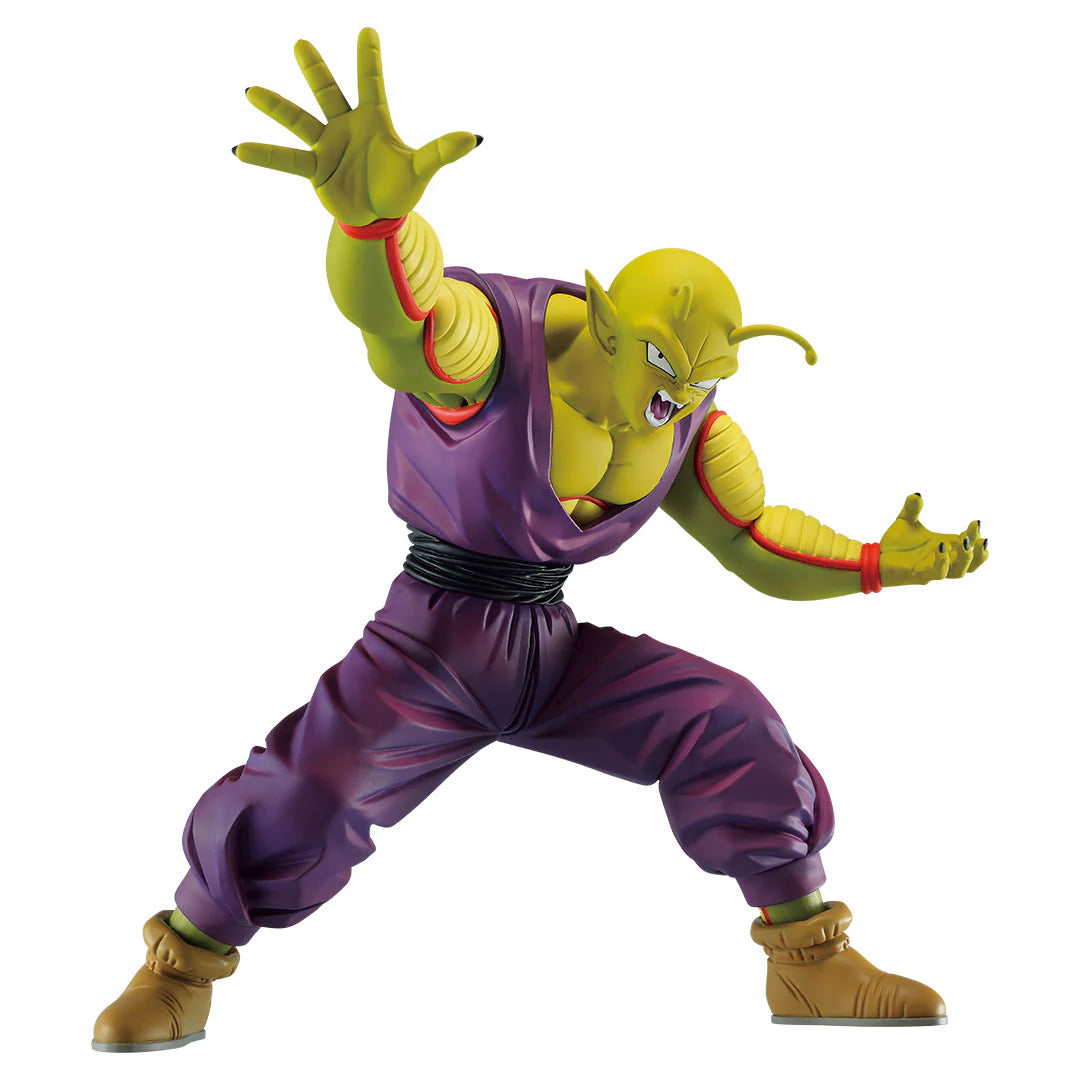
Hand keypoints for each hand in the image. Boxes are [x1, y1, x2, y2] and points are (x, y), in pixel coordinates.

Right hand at [235, 28, 479, 224]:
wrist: (377, 219)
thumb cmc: (398, 190)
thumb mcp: (420, 170)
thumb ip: (441, 151)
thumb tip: (474, 137)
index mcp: (373, 120)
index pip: (372, 83)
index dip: (369, 59)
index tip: (368, 31)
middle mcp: (346, 127)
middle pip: (328, 91)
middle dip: (316, 69)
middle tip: (301, 43)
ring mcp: (327, 146)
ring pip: (300, 120)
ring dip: (277, 106)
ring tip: (250, 90)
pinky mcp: (315, 170)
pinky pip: (288, 160)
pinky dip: (265, 156)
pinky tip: (238, 149)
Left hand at [878, 493, 987, 586]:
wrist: (875, 558)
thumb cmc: (895, 544)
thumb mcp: (905, 522)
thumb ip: (911, 509)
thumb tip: (916, 495)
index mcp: (944, 547)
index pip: (968, 544)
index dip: (975, 535)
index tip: (976, 522)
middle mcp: (942, 560)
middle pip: (971, 561)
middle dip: (978, 550)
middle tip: (981, 537)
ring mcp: (932, 569)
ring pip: (960, 571)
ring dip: (966, 558)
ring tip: (966, 543)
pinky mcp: (920, 575)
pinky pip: (938, 573)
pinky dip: (942, 562)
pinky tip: (942, 547)